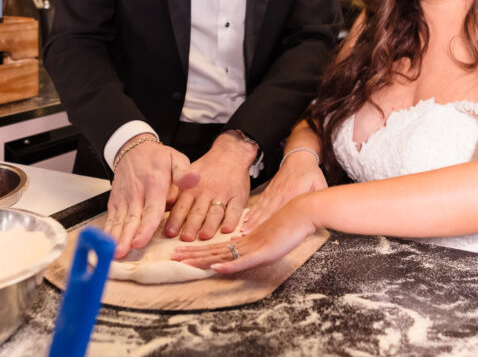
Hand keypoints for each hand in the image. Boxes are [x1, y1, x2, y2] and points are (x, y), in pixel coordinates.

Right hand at [105, 136, 198, 256]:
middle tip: (121, 253)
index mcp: (154, 185)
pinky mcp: (115, 202)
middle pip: (131, 219)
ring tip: (113, 253)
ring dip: (115, 238)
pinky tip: (107, 245)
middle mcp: (136, 194)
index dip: (145, 227)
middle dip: (126, 237)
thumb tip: (194, 180)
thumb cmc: (157, 158)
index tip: (139, 241)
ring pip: (119, 221)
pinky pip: (111, 219)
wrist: (133, 149)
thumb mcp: (176, 158)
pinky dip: (108, 232)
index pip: (151, 210)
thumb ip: (184, 172)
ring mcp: (124, 199)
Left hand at [163, 131, 256, 241]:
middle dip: (191, 225)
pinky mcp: (238, 197)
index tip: (169, 233)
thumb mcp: (188, 176)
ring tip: (204, 236)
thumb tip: (163, 209)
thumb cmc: (206, 169)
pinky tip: (227, 230)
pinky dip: (231, 220)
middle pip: (198, 211)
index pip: (182, 206)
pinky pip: (235, 210)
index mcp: (192, 188)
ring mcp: (223, 194)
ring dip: (210, 225)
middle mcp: (206, 192)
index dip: (176, 220)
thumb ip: (178, 192)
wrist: (230, 153)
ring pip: (215, 212)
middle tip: (185, 238)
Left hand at [171, 195, 317, 273]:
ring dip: (202, 260)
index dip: (199, 250)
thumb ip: (257, 241)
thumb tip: (245, 244)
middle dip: (192, 255)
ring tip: (184, 262)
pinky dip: (228, 265)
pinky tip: (215, 267)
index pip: (217, 247)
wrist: (305, 211)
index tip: (182, 252)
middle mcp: (245, 242)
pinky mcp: (263, 250)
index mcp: (246, 239)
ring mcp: (253, 246)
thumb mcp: (270, 234)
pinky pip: (242, 260)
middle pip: (214, 250)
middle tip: (172, 257)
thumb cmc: (291, 221)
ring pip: (223, 255)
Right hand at [244, 150, 325, 231]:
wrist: (299, 157)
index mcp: (293, 194)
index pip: (281, 213)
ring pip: (261, 208)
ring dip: (252, 220)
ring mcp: (274, 191)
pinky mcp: (270, 189)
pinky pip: (260, 202)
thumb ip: (318, 200)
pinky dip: (253, 211)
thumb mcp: (320, 185)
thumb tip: (320, 215)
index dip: (270, 224)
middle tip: (246, 236)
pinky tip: (247, 218)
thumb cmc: (311, 172)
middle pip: (267, 212)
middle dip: (256, 225)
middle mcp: (281, 194)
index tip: (261, 234)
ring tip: (243, 230)